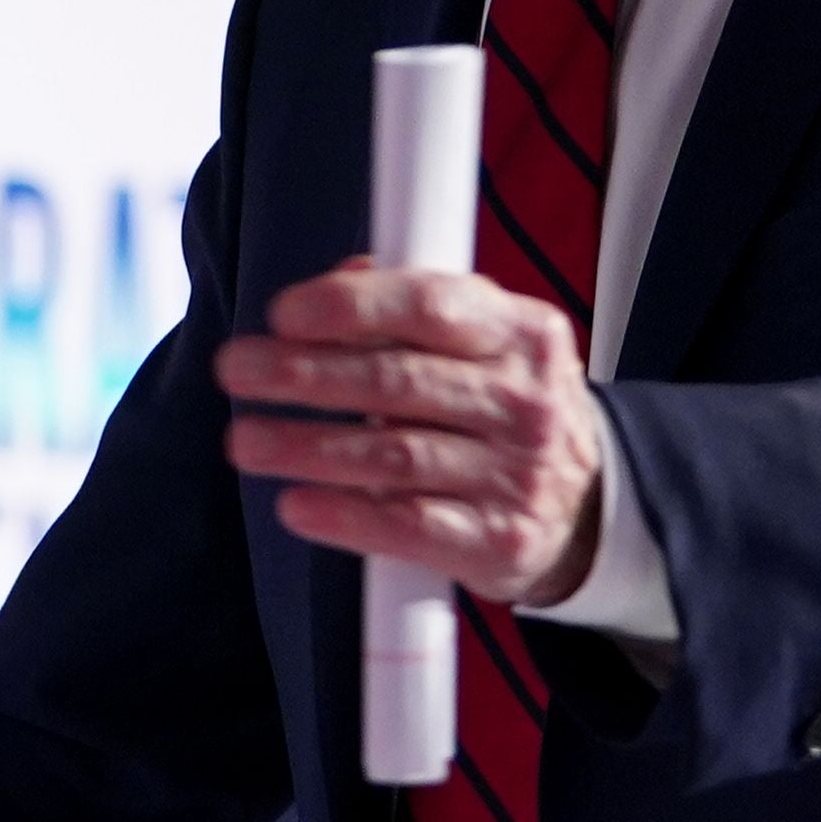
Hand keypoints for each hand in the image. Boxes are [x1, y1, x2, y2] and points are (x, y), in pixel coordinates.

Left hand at [214, 261, 607, 603]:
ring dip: (306, 448)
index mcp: (524, 334)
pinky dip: (344, 518)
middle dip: (303, 374)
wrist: (585, 508)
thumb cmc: (506, 410)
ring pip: (393, 456)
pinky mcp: (497, 540)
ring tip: (245, 442)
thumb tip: (337, 281)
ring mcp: (516, 475)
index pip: (431, 306)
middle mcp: (526, 402)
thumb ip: (413, 308)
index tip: (283, 314)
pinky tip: (295, 506)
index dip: (350, 306)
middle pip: (396, 381)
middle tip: (236, 370)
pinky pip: (409, 527)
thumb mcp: (487, 343)